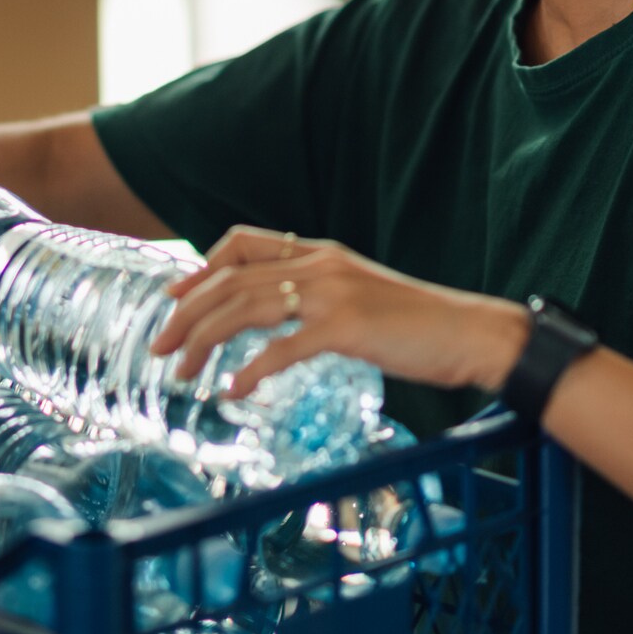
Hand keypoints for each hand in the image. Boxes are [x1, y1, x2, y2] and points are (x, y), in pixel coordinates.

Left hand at [149, 226, 529, 399]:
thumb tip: (281, 324)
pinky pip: (281, 348)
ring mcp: (333, 293)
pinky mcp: (346, 326)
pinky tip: (233, 390)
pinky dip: (249, 369)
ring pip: (245, 308)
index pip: (244, 243)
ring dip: (203, 341)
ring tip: (182, 371)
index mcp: (322, 252)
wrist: (473, 332)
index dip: (201, 269)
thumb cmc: (420, 324)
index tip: (174, 298)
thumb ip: (321, 299)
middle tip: (159, 346)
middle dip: (186, 314)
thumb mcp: (361, 297)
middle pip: (231, 279)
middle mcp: (321, 264)